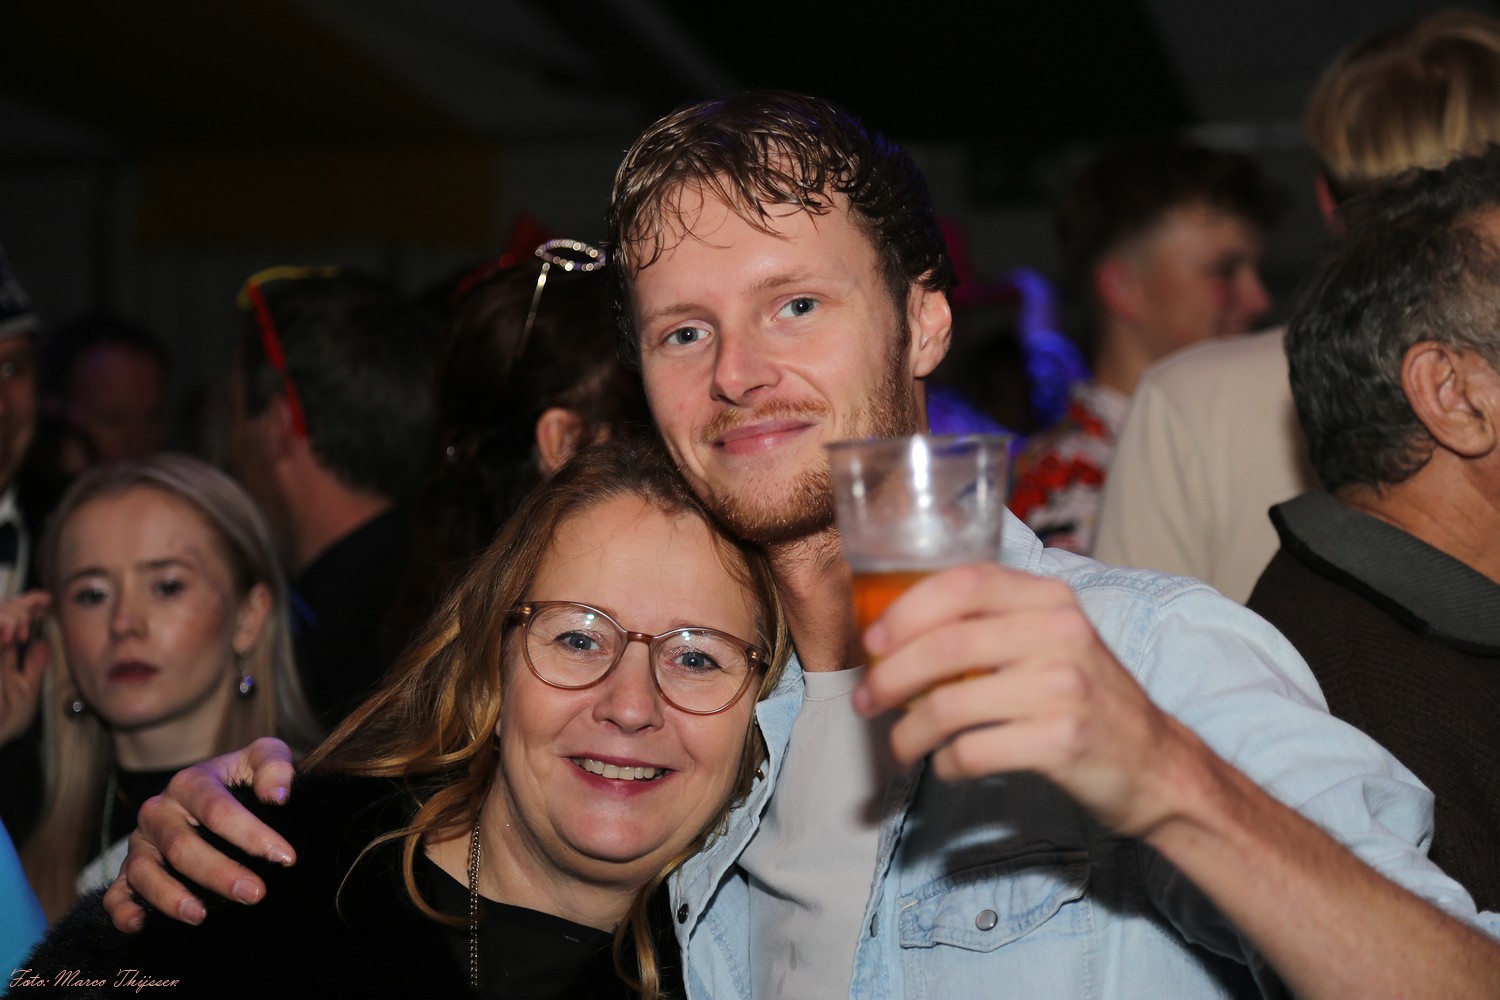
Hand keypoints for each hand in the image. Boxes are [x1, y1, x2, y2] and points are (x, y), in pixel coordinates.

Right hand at [0, 591, 51, 746]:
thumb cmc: (1, 724)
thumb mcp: (24, 691)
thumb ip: (33, 666)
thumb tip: (41, 644)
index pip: (8, 619)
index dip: (27, 605)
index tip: (47, 601)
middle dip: (19, 606)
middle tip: (34, 612)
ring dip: (8, 614)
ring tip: (19, 628)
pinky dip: (1, 626)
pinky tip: (10, 634)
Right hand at [104, 737, 297, 931]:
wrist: (220, 791)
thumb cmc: (244, 778)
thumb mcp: (263, 758)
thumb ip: (275, 767)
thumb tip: (276, 795)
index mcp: (190, 783)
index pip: (218, 810)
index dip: (252, 835)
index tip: (286, 858)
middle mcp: (158, 812)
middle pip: (182, 845)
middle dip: (219, 873)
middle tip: (255, 893)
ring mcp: (141, 843)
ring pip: (144, 871)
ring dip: (170, 897)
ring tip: (201, 916)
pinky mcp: (129, 871)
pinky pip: (115, 892)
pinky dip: (121, 910)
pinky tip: (140, 925)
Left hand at [854, 562, 1194, 838]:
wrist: (1155, 764)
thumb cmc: (1085, 699)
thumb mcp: (1052, 641)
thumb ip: (992, 623)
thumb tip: (896, 635)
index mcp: (1050, 600)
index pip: (964, 582)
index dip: (907, 609)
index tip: (874, 641)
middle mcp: (1060, 634)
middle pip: (945, 644)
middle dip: (890, 676)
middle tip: (867, 700)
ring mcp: (1063, 689)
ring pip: (949, 705)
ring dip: (908, 732)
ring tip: (900, 746)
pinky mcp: (1062, 742)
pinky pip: (972, 751)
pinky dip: (945, 764)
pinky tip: (947, 764)